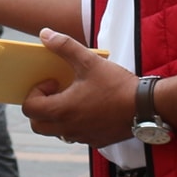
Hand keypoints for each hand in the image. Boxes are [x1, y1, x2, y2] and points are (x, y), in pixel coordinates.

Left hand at [19, 29, 136, 146]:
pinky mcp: (96, 141)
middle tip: (57, 92)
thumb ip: (64, 46)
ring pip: (56, 131)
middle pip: (37, 124)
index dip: (35, 92)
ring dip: (57, 116)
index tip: (53, 81)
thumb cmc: (117, 85)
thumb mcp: (89, 61)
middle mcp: (69, 128)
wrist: (147, 107)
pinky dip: (75, 123)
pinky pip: (76, 135)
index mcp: (63, 110)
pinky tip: (91, 108)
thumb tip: (45, 34)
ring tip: (74, 98)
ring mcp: (82, 137)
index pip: (29, 108)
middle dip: (41, 108)